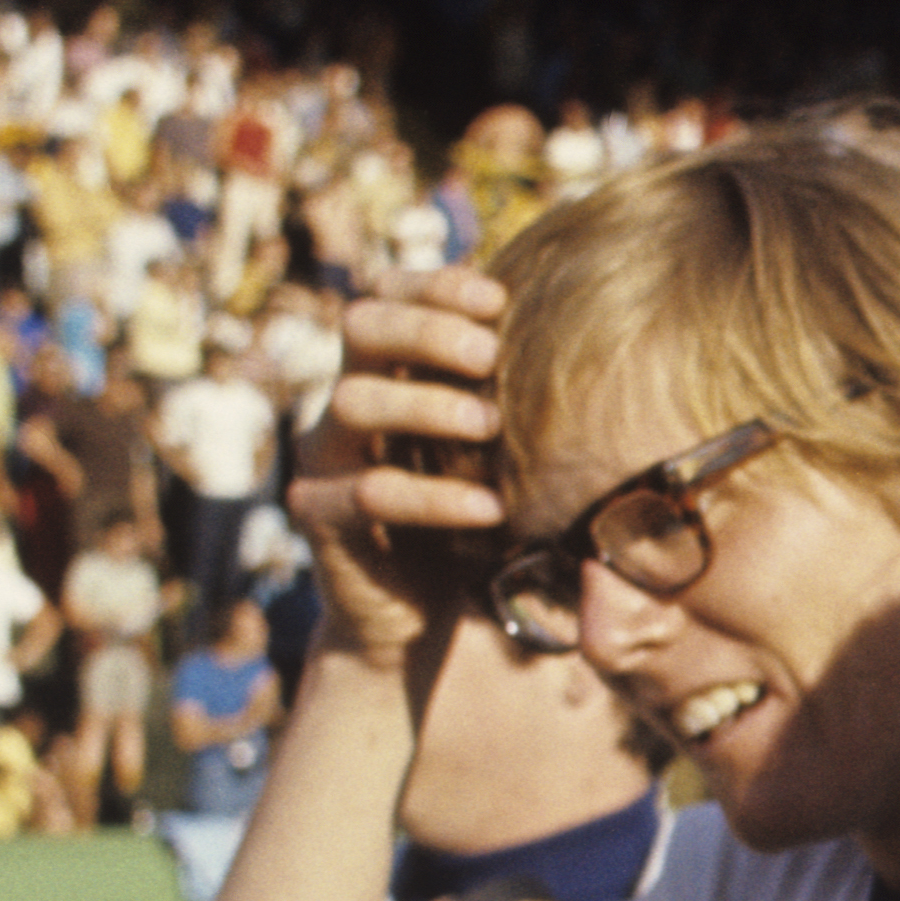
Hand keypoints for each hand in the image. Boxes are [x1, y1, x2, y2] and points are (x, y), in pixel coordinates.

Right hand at [295, 268, 512, 669]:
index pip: (386, 293)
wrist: (419, 615)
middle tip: (489, 354)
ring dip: (427, 404)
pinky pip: (367, 491)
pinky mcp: (319, 515)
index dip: (435, 284)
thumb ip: (505, 395)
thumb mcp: (490, 449)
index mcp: (382, 369)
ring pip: (353, 399)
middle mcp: (343, 401)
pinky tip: (488, 507)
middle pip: (360, 325)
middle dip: (427, 329)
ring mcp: (324, 455)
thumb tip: (580, 332)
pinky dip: (433, 497)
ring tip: (490, 426)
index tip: (497, 298)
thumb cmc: (470, 515)